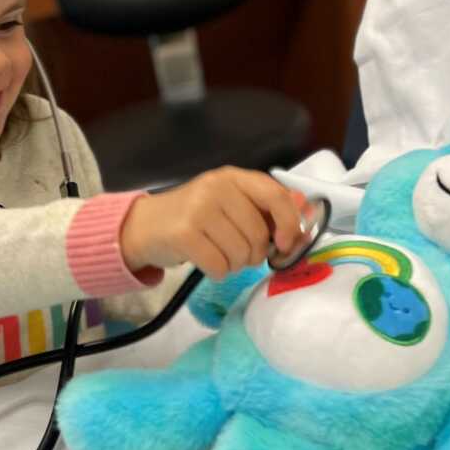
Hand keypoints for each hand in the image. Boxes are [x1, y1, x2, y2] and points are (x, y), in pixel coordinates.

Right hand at [120, 167, 306, 279]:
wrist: (144, 226)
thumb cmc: (193, 217)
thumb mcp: (229, 203)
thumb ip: (263, 207)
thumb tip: (305, 216)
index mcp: (234, 177)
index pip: (276, 197)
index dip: (289, 225)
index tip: (286, 244)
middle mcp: (217, 187)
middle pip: (259, 235)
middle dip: (254, 254)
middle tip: (237, 253)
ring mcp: (199, 209)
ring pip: (241, 253)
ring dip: (234, 265)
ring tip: (219, 255)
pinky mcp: (184, 234)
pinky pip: (220, 266)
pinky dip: (217, 272)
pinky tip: (206, 262)